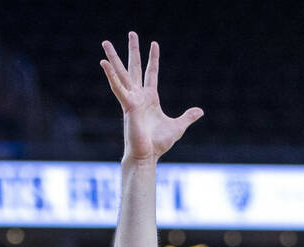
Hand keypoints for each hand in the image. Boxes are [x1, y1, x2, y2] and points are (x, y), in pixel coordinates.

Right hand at [100, 33, 202, 163]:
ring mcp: (131, 99)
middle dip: (133, 50)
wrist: (146, 156)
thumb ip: (187, 117)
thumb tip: (200, 111)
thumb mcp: (177, 127)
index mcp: (150, 98)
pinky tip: (103, 63)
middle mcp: (139, 96)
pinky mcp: (127, 106)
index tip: (154, 44)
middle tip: (132, 33)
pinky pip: (117, 87)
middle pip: (135, 67)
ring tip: (105, 42)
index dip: (153, 59)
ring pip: (121, 73)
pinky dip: (110, 75)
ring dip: (113, 58)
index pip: (152, 73)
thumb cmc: (158, 144)